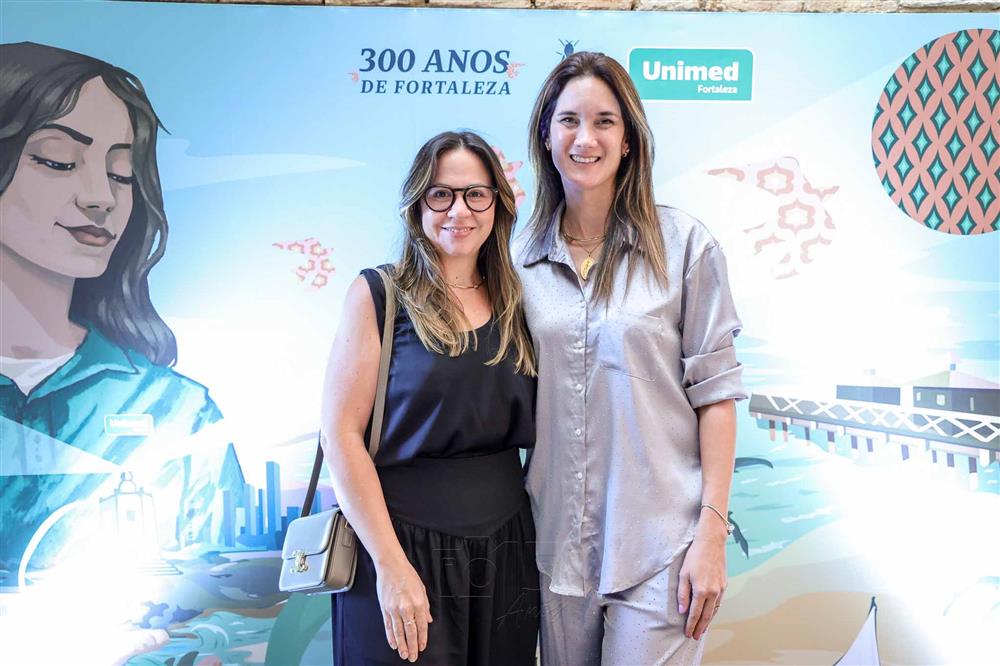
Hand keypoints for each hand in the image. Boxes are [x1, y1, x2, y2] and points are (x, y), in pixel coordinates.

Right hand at [375, 557, 432, 661]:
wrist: (391, 566)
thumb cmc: (407, 575)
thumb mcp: (422, 589)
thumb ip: (426, 606)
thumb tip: (428, 620)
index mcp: (419, 603)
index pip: (422, 625)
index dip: (422, 638)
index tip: (422, 647)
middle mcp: (407, 607)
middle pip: (410, 632)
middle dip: (412, 646)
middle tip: (412, 657)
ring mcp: (394, 609)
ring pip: (399, 632)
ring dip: (401, 645)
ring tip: (403, 654)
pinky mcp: (385, 608)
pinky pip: (388, 626)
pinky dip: (390, 636)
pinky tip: (393, 644)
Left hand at [677, 521, 727, 640]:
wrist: (711, 543)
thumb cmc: (694, 556)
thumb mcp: (683, 574)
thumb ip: (683, 594)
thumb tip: (682, 610)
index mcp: (701, 590)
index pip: (695, 613)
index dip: (691, 624)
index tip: (687, 633)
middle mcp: (713, 592)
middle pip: (706, 615)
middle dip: (700, 627)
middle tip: (695, 636)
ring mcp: (720, 589)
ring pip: (714, 610)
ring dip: (708, 621)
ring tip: (702, 629)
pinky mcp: (724, 585)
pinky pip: (719, 602)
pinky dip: (714, 611)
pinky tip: (710, 614)